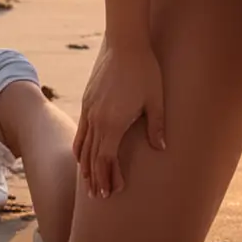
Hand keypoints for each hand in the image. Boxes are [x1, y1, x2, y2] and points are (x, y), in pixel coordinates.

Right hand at [72, 34, 166, 198]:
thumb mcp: (155, 99)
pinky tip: (82, 155)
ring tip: (88, 184)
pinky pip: (80, 131)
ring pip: (82, 146)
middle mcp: (96, 119)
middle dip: (95, 179)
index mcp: (112, 123)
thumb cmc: (145, 71)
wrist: (125, 43)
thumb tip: (161, 148)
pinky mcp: (86, 100)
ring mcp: (88, 109)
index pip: (106, 159)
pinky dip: (80, 148)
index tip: (113, 192)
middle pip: (91, 157)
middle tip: (98, 197)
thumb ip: (156, 126)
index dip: (109, 177)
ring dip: (85, 166)